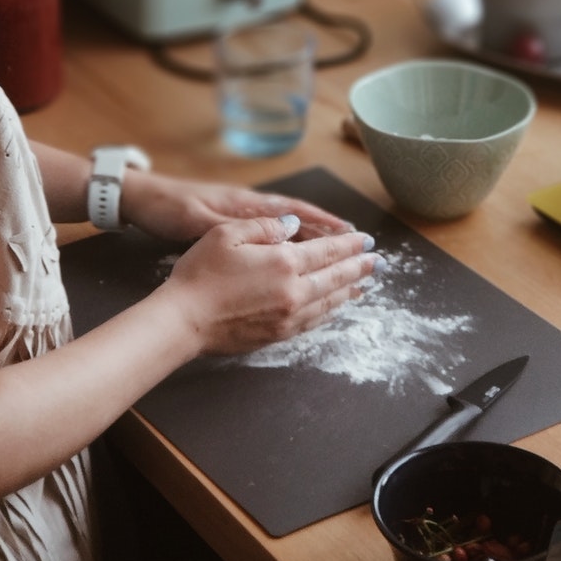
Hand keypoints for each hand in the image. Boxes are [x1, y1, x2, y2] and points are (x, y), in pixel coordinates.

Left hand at [119, 168, 356, 243]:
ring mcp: (238, 217)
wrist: (138, 199)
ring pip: (284, 229)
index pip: (293, 210)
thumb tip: (282, 228)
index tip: (349, 232)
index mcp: (243, 204)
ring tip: (336, 255)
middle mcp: (246, 207)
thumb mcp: (198, 220)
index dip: (323, 222)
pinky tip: (295, 259)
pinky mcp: (226, 227)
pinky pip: (267, 237)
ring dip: (310, 239)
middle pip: (296, 219)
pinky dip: (287, 245)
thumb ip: (238, 227)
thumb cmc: (166, 208)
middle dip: (326, 232)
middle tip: (355, 246)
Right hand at [159, 214, 378, 354]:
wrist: (183, 320)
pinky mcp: (278, 334)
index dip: (349, 245)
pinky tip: (334, 307)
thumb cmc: (200, 274)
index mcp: (284, 262)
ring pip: (329, 302)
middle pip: (335, 278)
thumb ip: (265, 227)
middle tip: (377, 262)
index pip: (327, 251)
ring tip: (363, 284)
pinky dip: (330, 311)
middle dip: (358, 268)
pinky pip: (314, 321)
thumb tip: (292, 226)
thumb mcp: (228, 234)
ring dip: (349, 291)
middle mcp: (294, 291)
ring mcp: (288, 316)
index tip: (366, 241)